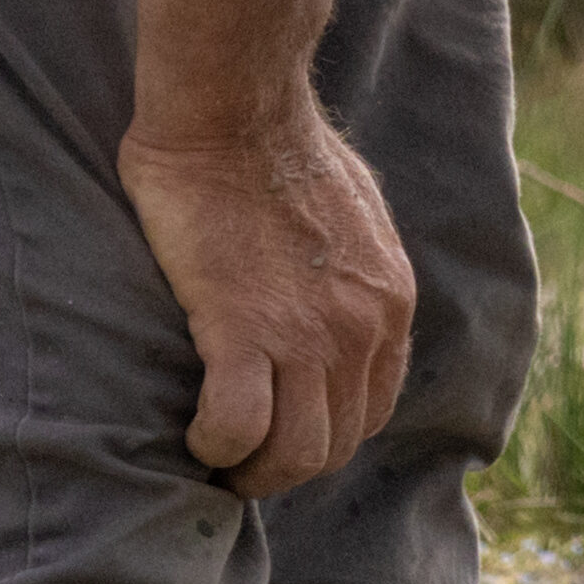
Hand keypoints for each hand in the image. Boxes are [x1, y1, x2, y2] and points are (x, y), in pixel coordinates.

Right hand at [121, 107, 416, 496]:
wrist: (237, 112)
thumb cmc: (277, 147)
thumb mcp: (355, 212)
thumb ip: (353, 265)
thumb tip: (335, 289)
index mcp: (390, 302)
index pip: (372, 408)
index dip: (323, 434)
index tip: (278, 434)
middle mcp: (364, 328)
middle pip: (337, 443)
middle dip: (285, 468)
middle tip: (236, 462)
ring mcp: (312, 334)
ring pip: (296, 452)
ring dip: (252, 471)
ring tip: (213, 459)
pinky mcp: (246, 328)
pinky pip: (239, 424)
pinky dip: (215, 444)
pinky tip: (193, 434)